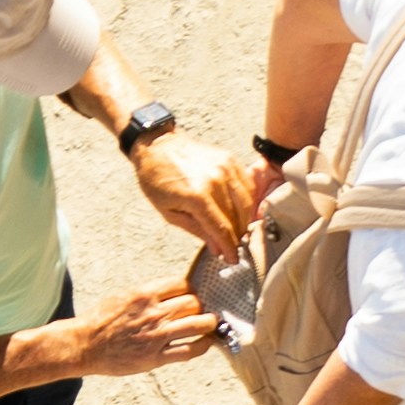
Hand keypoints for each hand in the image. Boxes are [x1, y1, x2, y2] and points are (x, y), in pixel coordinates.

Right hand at [77, 278, 223, 376]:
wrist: (85, 344)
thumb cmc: (101, 320)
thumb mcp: (123, 296)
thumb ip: (146, 295)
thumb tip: (168, 292)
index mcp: (144, 294)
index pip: (182, 284)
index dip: (191, 289)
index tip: (192, 294)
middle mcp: (154, 313)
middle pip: (194, 302)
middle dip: (201, 305)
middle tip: (202, 310)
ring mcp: (157, 336)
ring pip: (198, 324)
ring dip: (209, 323)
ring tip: (210, 324)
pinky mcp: (156, 357)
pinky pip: (189, 350)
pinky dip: (202, 346)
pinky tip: (205, 343)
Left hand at [131, 135, 258, 253]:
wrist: (157, 145)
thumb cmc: (157, 179)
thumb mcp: (169, 212)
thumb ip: (196, 230)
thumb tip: (217, 248)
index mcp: (196, 196)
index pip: (222, 229)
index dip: (229, 248)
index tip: (232, 259)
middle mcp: (214, 181)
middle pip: (236, 219)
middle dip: (236, 236)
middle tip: (232, 247)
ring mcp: (225, 168)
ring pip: (246, 204)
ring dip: (244, 221)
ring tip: (237, 230)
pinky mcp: (230, 159)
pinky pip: (247, 186)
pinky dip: (247, 202)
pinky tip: (239, 211)